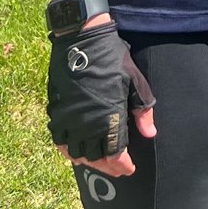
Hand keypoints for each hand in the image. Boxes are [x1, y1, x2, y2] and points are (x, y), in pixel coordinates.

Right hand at [46, 18, 155, 177]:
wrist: (82, 40)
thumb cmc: (113, 59)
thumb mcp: (135, 81)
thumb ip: (143, 110)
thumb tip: (150, 133)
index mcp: (109, 117)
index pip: (115, 153)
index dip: (122, 165)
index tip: (129, 169)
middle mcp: (88, 124)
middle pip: (96, 157)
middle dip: (108, 166)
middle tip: (117, 169)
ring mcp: (70, 119)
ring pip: (76, 153)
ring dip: (89, 161)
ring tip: (98, 160)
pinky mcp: (57, 112)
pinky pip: (59, 141)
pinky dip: (68, 151)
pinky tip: (76, 151)